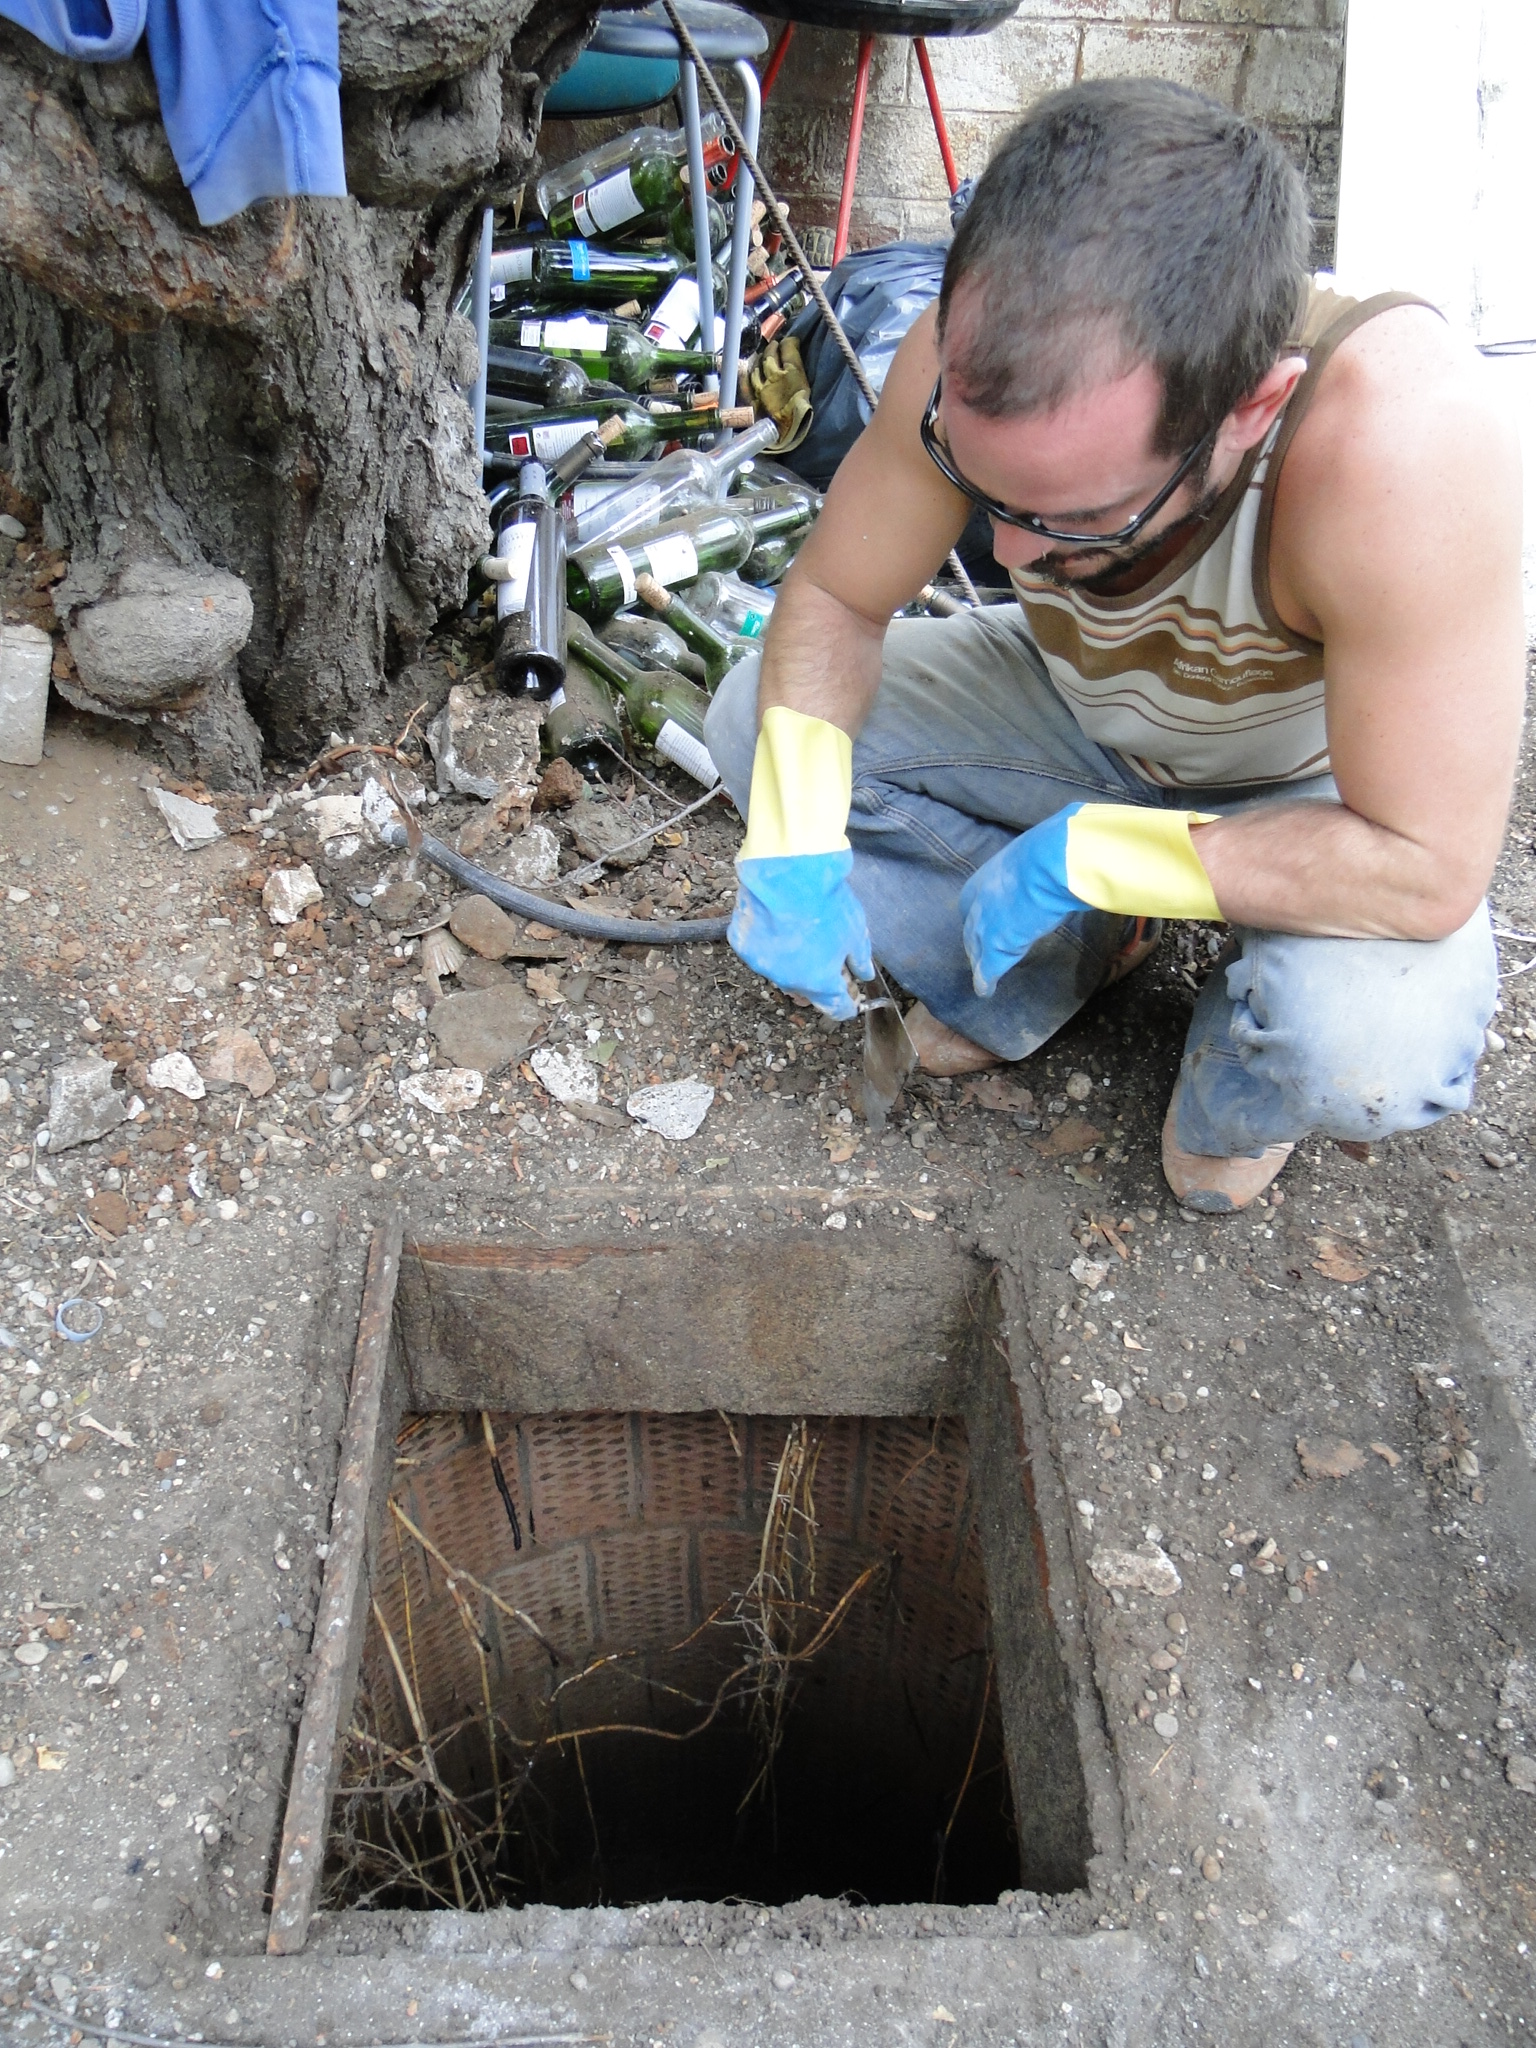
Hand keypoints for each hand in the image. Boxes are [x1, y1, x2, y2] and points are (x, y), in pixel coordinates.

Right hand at [730, 850, 872, 1018]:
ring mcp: (761, 964)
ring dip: (792, 961)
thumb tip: (862, 975)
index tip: (851, 996)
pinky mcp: (742, 945)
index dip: (846, 1004)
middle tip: (828, 956)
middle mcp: (788, 981)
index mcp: (819, 982)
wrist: (788, 871)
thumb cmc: (826, 901)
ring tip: (801, 934)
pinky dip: (769, 942)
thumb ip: (860, 960)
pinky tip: (777, 922)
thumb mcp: (856, 932)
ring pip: (781, 971)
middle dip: (818, 979)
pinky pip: (760, 950)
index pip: (835, 1008)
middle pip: (807, 990)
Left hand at [960, 808, 1080, 998]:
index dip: (980, 918)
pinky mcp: (995, 945)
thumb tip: (1058, 863)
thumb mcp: (1037, 857)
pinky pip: (987, 968)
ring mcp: (984, 924)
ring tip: (982, 975)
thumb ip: (1036, 867)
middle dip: (975, 943)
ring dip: (980, 962)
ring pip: (976, 949)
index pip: (974, 904)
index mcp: (986, 878)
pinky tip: (986, 991)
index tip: (986, 926)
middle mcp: (978, 901)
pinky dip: (986, 981)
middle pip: (971, 929)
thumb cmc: (1054, 852)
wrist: (1053, 860)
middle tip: (979, 955)